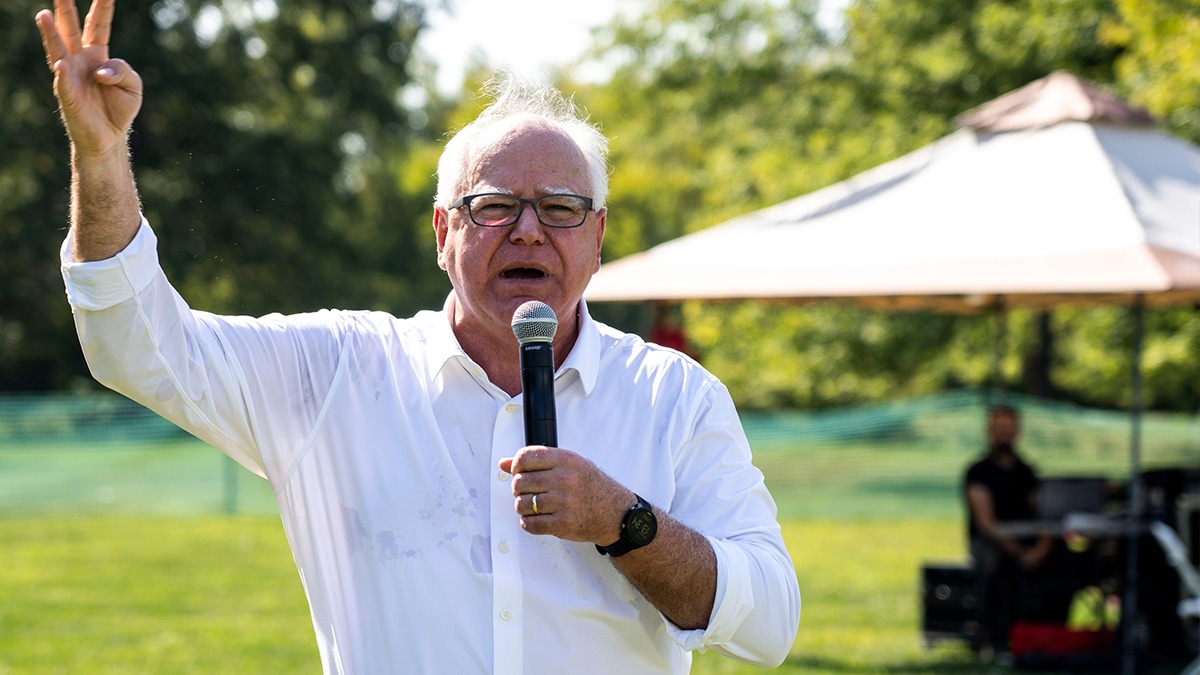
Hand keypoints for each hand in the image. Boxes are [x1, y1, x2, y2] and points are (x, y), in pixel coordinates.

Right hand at [36, 0, 141, 156]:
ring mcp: (70, 76)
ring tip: (43, 15)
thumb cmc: (120, 107)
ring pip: (58, 50)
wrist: (110, 137)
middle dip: (64, 9)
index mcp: (97, 53)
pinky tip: (61, 64)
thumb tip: (100, 71)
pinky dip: (63, 74)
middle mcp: (79, 60)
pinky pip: (64, 82)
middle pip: (70, 29)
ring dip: (50, 34)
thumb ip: (123, 70)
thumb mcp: (133, 85)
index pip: (98, 24)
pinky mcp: (68, 96)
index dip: (101, 7)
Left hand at [499, 446, 633, 544]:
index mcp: (566, 460)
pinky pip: (530, 524)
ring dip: (523, 506)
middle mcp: (564, 479)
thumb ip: (538, 462)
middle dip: (519, 488)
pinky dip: (528, 523)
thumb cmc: (592, 486)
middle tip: (528, 491)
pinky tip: (537, 519)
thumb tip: (504, 464)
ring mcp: (563, 502)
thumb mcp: (570, 465)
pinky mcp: (562, 524)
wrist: (616, 513)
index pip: (525, 457)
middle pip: (520, 481)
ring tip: (533, 506)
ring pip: (522, 504)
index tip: (519, 472)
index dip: (516, 465)